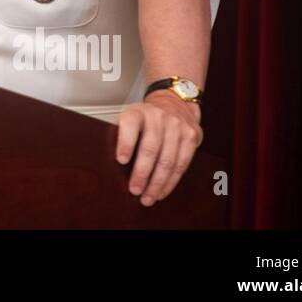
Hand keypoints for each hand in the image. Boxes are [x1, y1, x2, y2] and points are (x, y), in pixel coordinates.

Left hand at [115, 91, 202, 205]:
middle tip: (134, 190)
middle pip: (150, 148)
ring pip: (168, 160)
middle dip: (142, 173)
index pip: (130, 125)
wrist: (174, 103)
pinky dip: (171, 181)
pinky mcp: (191, 136)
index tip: (121, 160)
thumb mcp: (130, 118)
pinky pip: (182, 164)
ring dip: (157, 183)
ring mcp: (177, 126)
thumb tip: (110, 165)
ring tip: (147, 198)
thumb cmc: (145, 119)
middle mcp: (158, 117)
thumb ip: (121, 135)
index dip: (126, 142)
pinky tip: (162, 191)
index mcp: (138, 112)